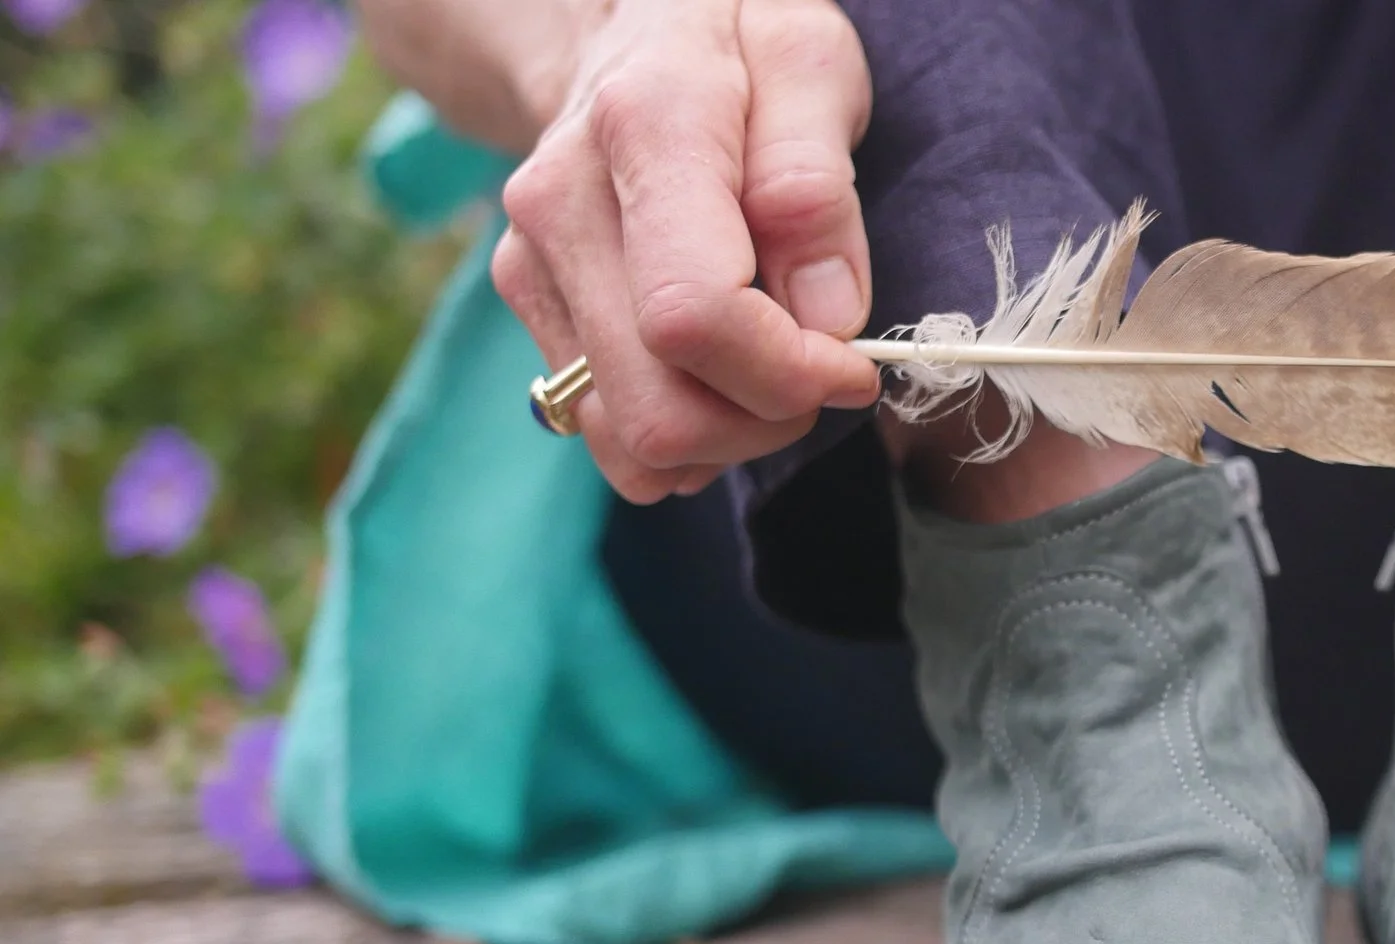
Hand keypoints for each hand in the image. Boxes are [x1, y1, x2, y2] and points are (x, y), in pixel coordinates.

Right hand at [492, 0, 882, 503]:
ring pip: (629, 437)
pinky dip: (680, 432)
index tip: (852, 364)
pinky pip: (607, 427)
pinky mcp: (530, 301)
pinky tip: (720, 376)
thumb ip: (818, 185)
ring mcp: (532, 260)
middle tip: (821, 376)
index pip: (695, 316)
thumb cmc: (736, 42)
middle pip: (657, 407)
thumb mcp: (809, 64)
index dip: (788, 374)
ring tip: (772, 374)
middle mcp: (563, 203)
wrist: (628, 28)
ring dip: (724, 439)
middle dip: (763, 423)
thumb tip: (827, 314)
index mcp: (644, 130)